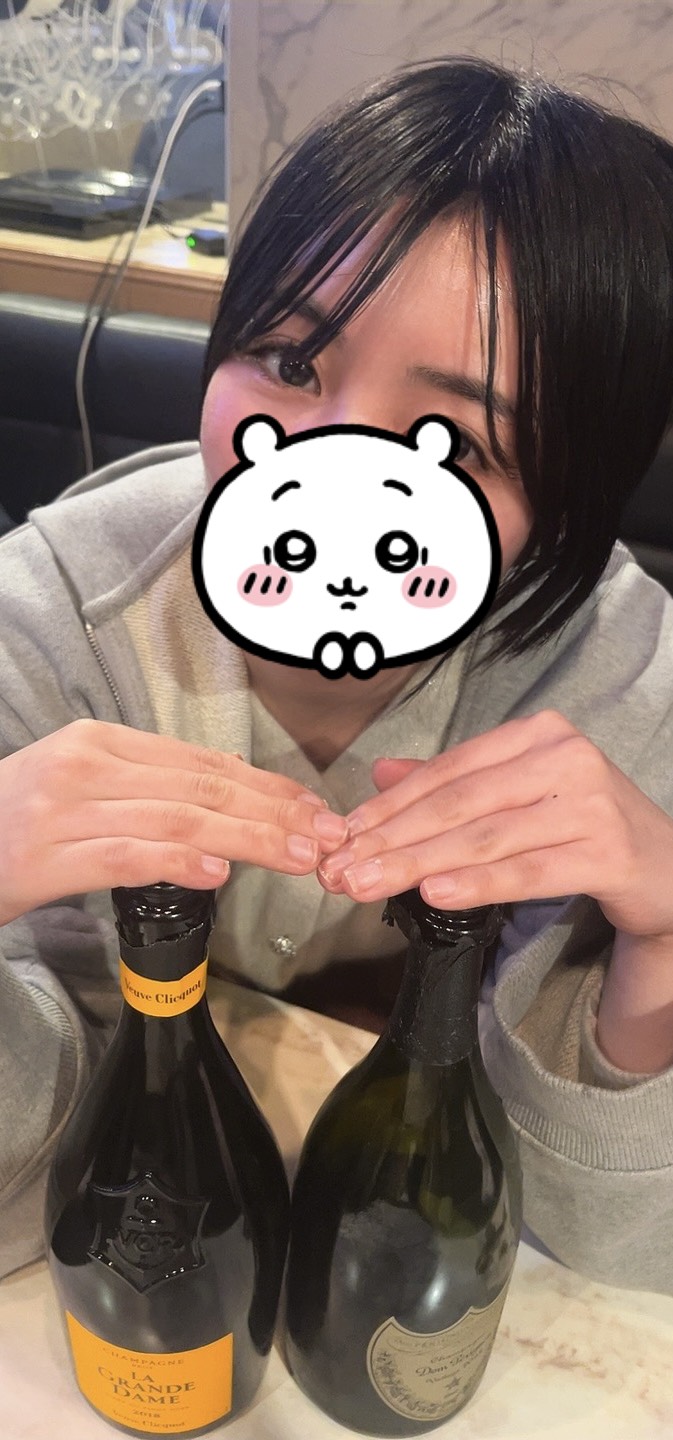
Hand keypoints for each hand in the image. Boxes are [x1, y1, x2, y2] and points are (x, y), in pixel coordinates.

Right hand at [0, 719, 347, 926]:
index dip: (265, 786)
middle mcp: (87, 765)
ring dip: (248, 839)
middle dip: (273, 812)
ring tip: (297, 856)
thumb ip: (146, 788)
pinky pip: (127, 856)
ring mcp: (66, 808)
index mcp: (100, 741)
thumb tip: (226, 800)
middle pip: (201, 788)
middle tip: (325, 834)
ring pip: (178, 820)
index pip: (201, 762)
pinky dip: (179, 862)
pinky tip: (220, 873)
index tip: (312, 808)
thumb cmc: (12, 822)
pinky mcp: (48, 854)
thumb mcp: (78, 785)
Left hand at [318, 709, 672, 940]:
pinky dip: (479, 883)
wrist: (665, 869)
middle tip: (342, 870)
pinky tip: (436, 894)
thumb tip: (380, 772)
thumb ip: (454, 783)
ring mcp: (590, 802)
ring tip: (370, 885)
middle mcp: (565, 757)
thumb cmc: (584, 827)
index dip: (391, 805)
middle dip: (393, 840)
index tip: (344, 835)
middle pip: (459, 803)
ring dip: (419, 865)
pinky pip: (529, 870)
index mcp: (537, 735)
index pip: (448, 770)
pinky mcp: (608, 851)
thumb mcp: (519, 795)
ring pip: (486, 838)